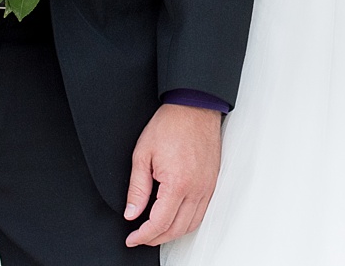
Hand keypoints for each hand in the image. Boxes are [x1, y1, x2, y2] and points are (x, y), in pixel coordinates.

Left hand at [124, 103, 221, 246]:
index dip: (143, 236)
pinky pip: (203, 211)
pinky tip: (176, 218)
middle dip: (156, 238)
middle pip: (177, 229)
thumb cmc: (170, 125)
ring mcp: (208, 185)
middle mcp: (196, 188)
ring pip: (192, 223)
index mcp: (177, 183)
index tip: (133, 237)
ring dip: (173, 232)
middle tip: (141, 237)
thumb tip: (132, 213)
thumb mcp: (142, 155)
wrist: (194, 106)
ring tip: (156, 230)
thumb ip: (136, 189)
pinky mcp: (213, 181)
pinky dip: (188, 221)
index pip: (160, 223)